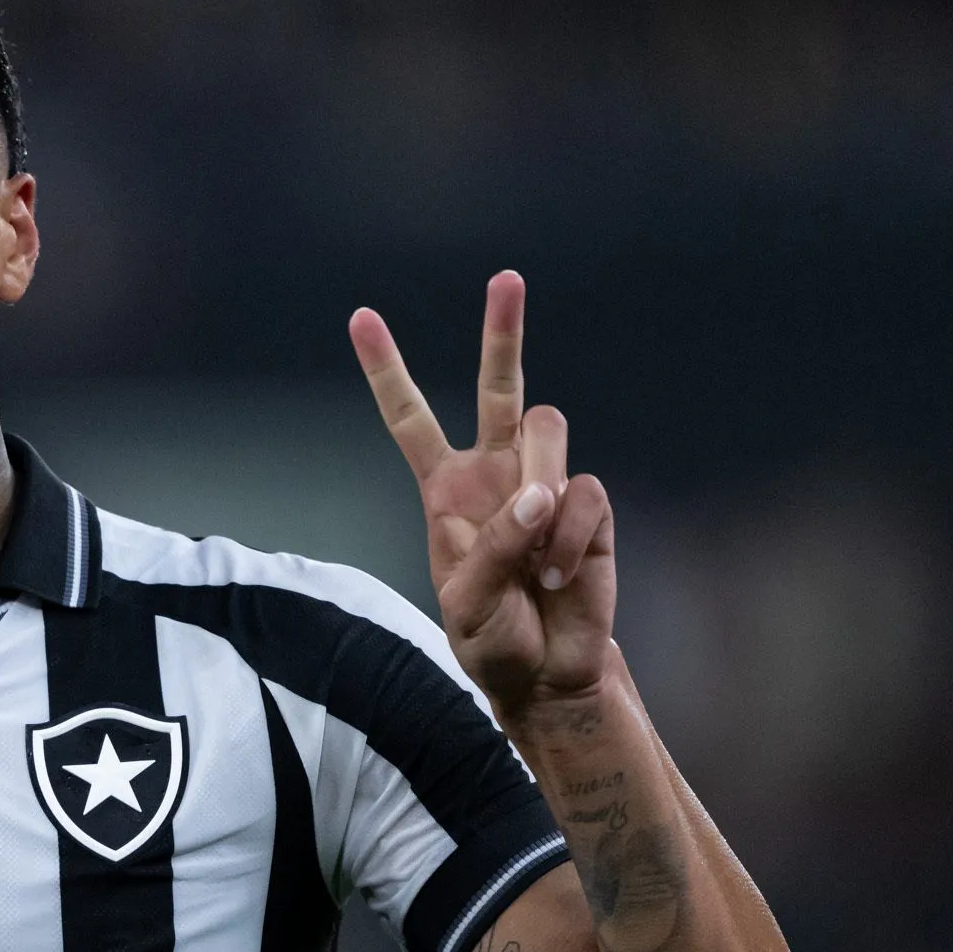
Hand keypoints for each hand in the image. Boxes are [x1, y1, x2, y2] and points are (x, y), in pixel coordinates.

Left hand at [349, 271, 615, 718]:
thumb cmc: (494, 639)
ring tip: (535, 556)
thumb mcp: (468, 603)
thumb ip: (496, 546)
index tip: (362, 317)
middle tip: (506, 278)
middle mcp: (496, 472)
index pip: (410, 419)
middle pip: (499, 385)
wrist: (548, 673)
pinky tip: (560, 574)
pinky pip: (584, 492)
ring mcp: (546, 482)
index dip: (388, 370)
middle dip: (503, 330)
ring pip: (547, 432)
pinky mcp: (590, 505)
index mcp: (446, 489)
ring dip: (540, 484)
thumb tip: (538, 494)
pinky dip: (570, 537)